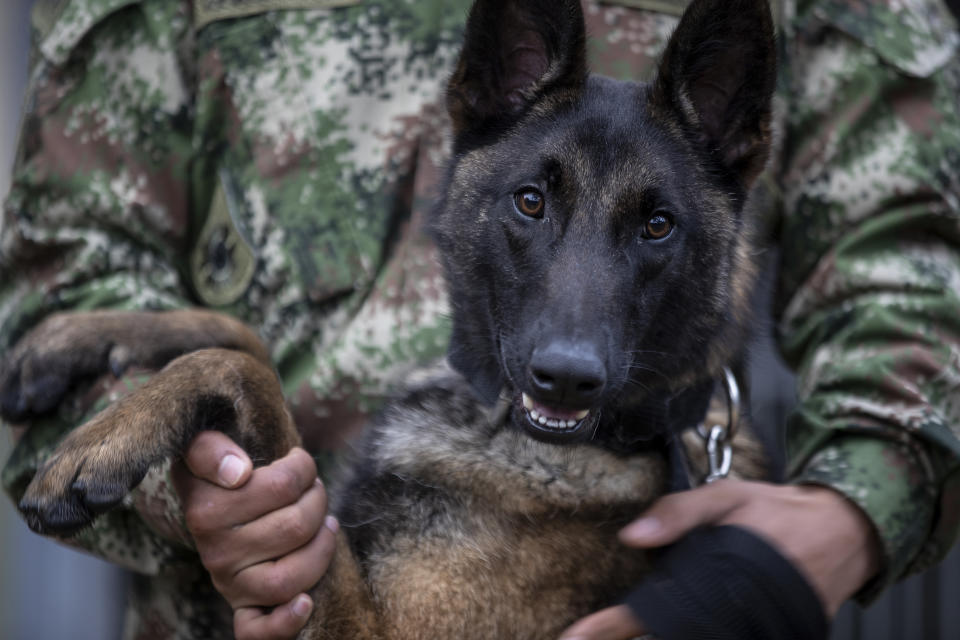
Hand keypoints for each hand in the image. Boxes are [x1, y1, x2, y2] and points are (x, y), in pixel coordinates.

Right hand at [172, 431, 337, 639]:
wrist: (207, 505)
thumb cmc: (220, 471)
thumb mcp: (205, 447)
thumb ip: (211, 449)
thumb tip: (238, 472)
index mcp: (205, 510)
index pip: (280, 486)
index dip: (301, 469)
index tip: (299, 462)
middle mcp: (215, 551)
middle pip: (295, 527)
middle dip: (317, 501)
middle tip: (315, 490)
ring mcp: (229, 584)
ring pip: (290, 576)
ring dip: (321, 546)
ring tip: (326, 524)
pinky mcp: (243, 608)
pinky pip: (258, 631)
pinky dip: (287, 620)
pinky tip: (307, 600)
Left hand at [558, 479, 880, 639]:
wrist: (844, 533)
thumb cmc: (779, 512)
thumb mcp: (727, 497)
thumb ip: (679, 514)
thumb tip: (632, 535)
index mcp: (712, 576)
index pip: (652, 610)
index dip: (612, 627)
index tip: (577, 635)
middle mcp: (730, 612)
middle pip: (670, 638)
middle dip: (627, 638)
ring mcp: (751, 629)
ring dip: (659, 639)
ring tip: (618, 637)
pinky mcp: (770, 634)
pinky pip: (729, 638)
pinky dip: (695, 637)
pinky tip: (669, 633)